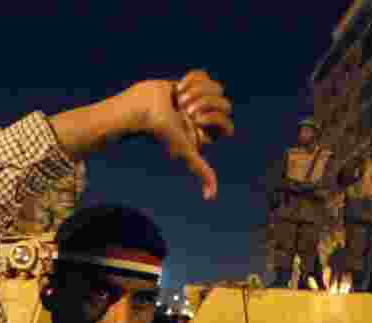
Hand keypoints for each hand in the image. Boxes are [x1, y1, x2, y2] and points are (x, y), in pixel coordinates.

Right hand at [136, 71, 233, 199]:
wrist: (143, 109)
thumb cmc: (161, 132)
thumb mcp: (186, 152)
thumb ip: (201, 171)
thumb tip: (211, 199)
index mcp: (210, 133)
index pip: (228, 121)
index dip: (214, 118)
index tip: (195, 121)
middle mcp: (206, 117)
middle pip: (224, 102)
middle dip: (205, 102)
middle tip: (185, 109)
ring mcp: (200, 99)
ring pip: (215, 87)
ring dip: (196, 91)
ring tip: (179, 100)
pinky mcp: (190, 83)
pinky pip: (203, 75)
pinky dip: (191, 80)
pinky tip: (178, 89)